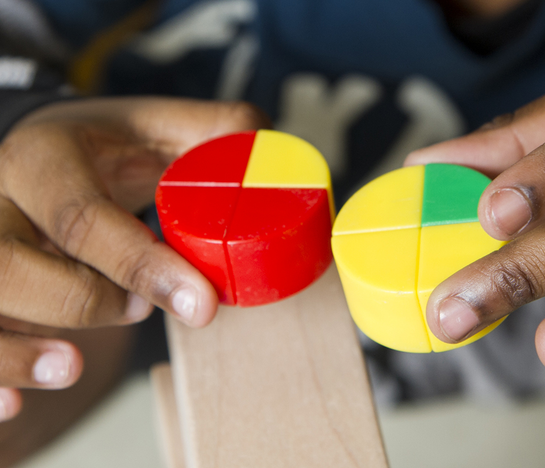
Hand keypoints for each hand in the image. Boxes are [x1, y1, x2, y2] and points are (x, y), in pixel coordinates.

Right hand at [0, 97, 268, 420]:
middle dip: (82, 305)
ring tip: (71, 365)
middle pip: (9, 269)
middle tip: (137, 313)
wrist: (46, 154)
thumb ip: (215, 131)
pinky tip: (14, 401)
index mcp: (44, 158)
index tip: (199, 304)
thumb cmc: (105, 148)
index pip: (82, 217)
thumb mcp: (156, 125)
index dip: (142, 266)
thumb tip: (271, 149)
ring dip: (22, 353)